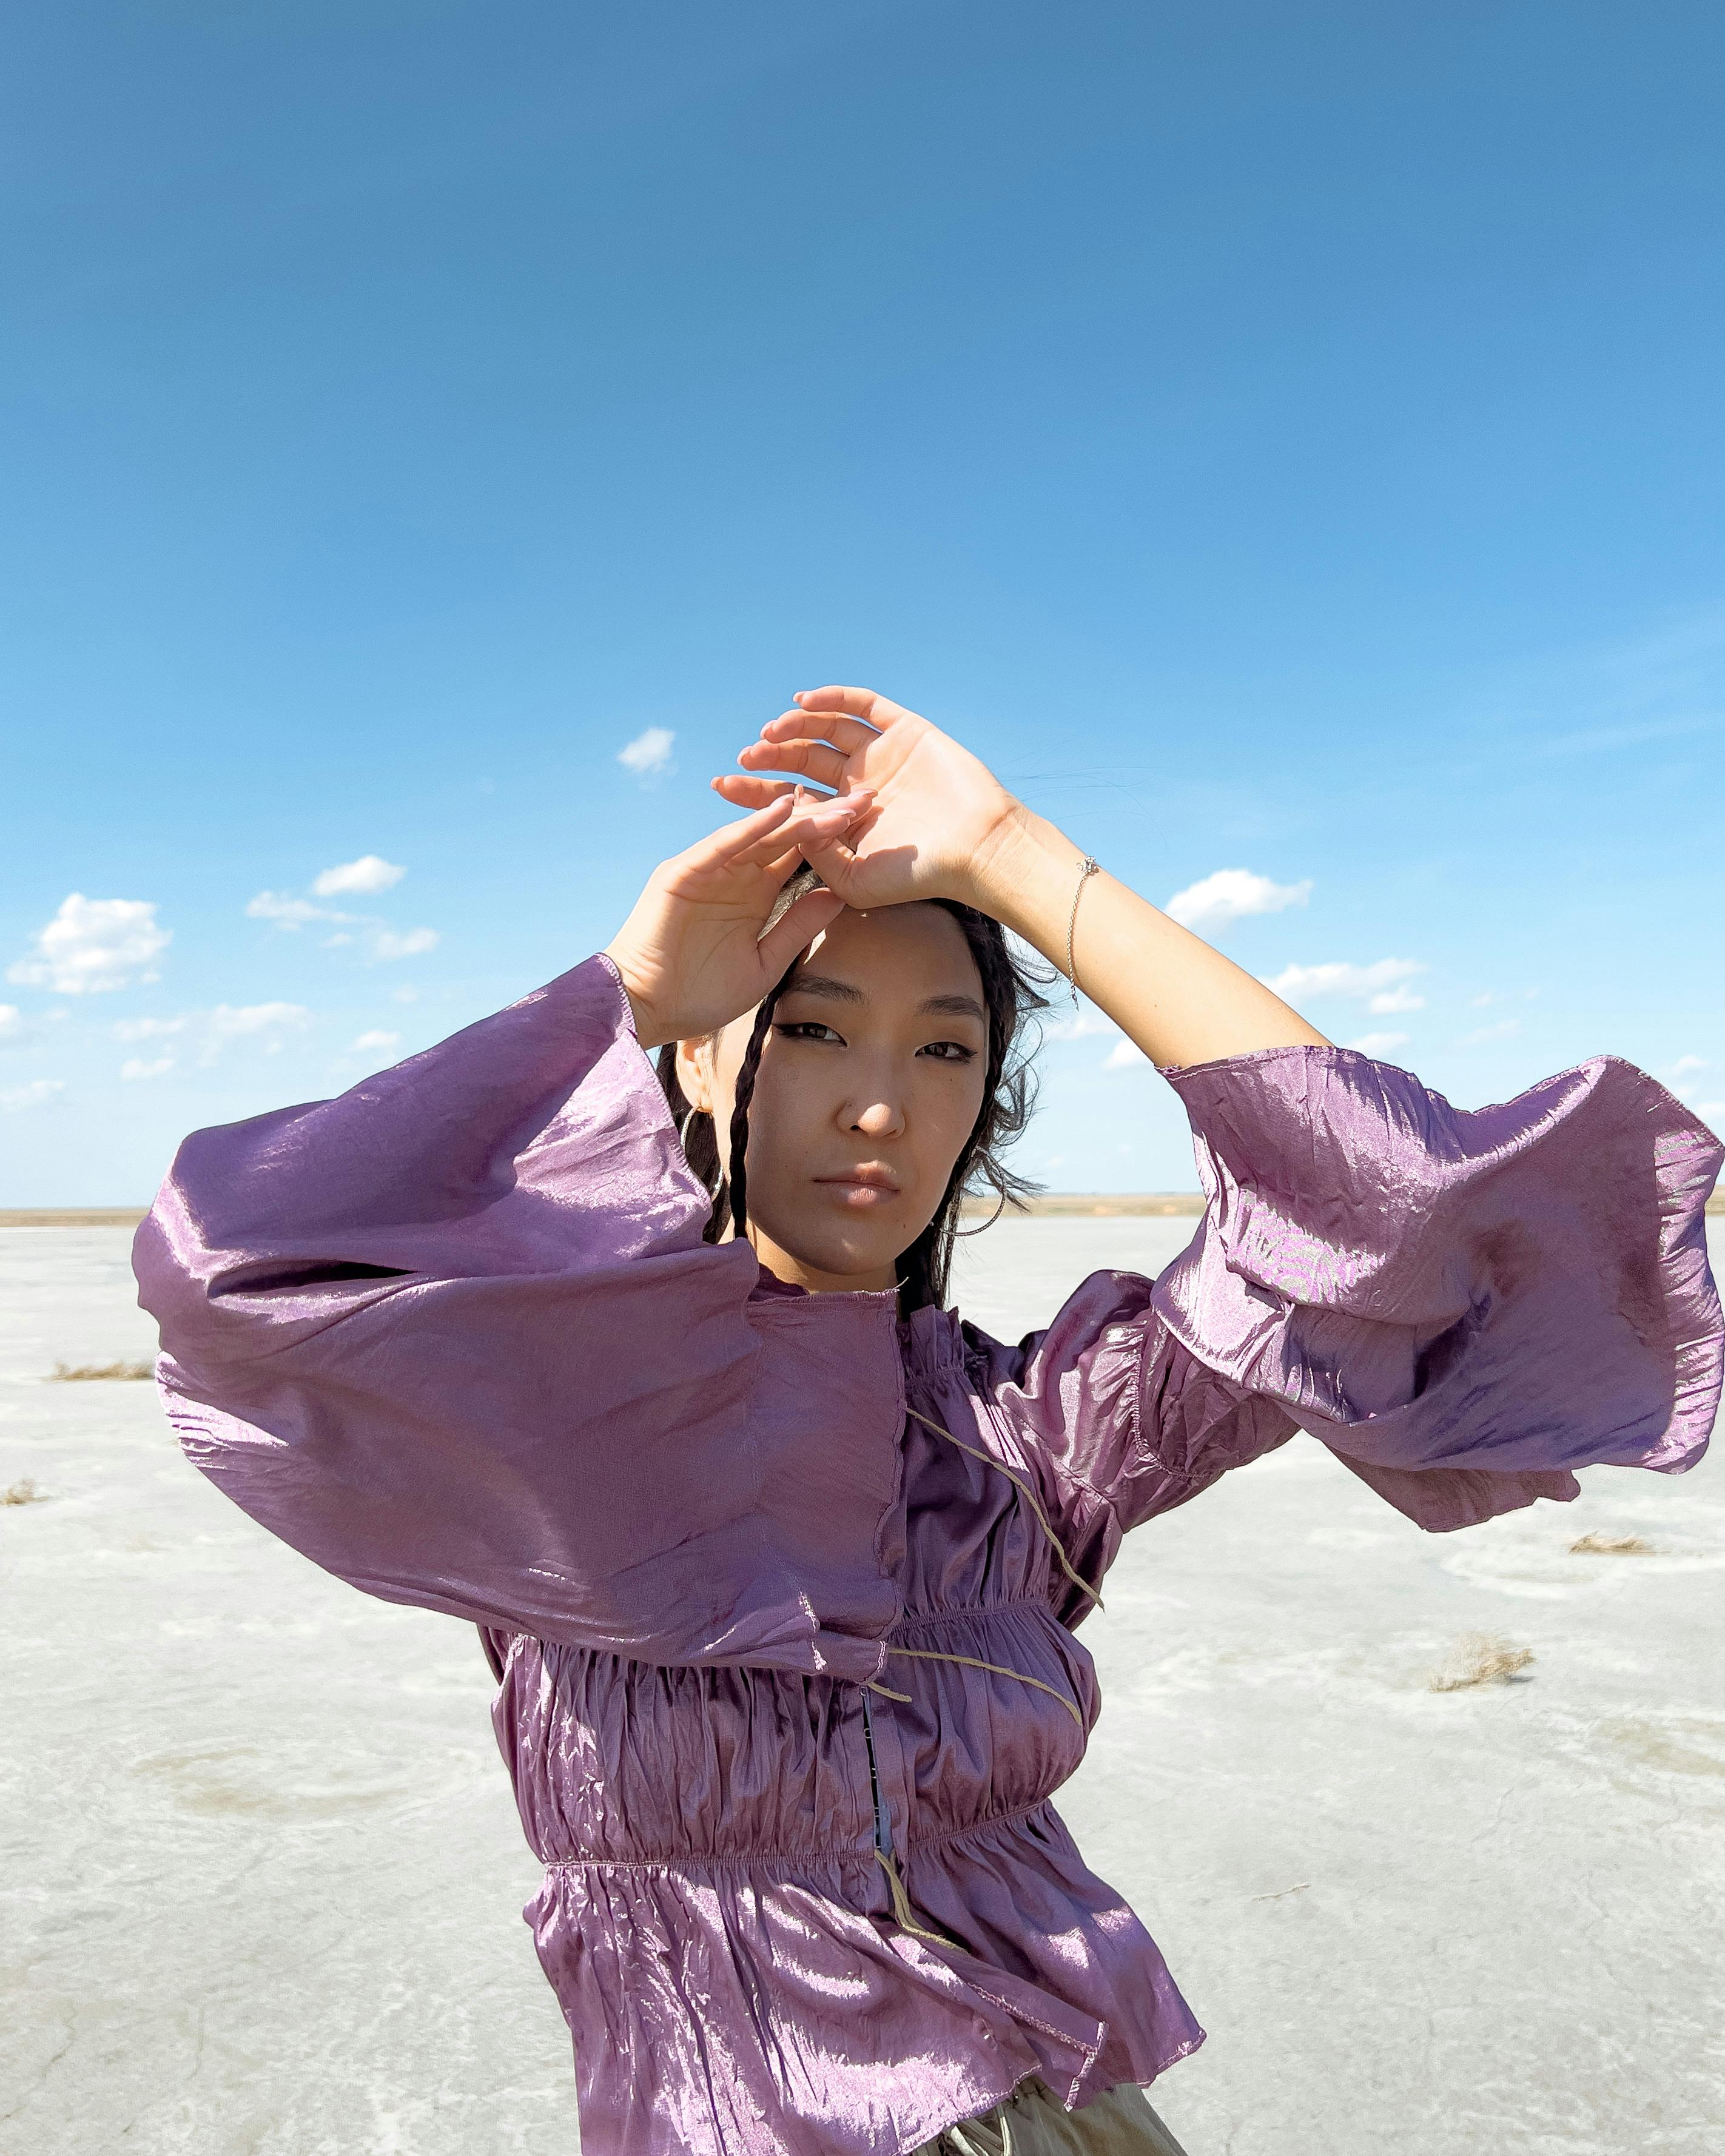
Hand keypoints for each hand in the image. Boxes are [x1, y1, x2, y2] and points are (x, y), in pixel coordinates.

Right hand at [603, 791, 869, 1047]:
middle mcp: (735, 874)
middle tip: (871, 799)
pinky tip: (784, 809)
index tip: (876, 829)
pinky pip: (724, 845)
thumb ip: (799, 927)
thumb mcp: (767, 963)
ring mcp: (709, 869)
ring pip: (762, 835)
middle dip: (828, 819)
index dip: (837, 842)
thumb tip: (840, 895)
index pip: (803, 858)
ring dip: (801, 819)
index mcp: (757, 894)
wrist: (647, 1010)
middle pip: (788, 838)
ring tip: (840, 805)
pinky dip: (753, 826)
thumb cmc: (702, 995)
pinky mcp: (684, 871)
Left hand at [712, 686, 1021, 911]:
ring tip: (771, 732)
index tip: (721, 786)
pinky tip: (804, 703)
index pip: (790, 795)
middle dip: (770, 756)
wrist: (977, 850)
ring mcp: (882, 754)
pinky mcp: (906, 731)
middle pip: (802, 758)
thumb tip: (783, 821)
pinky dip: (833, 700)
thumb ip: (814, 853)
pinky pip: (863, 706)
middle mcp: (860, 781)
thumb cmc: (919, 875)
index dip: (753, 790)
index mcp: (844, 816)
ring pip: (827, 729)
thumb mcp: (853, 879)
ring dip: (796, 726)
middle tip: (746, 757)